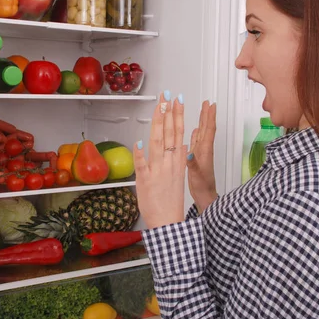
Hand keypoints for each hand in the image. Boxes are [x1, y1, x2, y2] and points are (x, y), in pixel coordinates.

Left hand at [133, 91, 186, 228]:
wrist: (168, 221)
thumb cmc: (170, 201)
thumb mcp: (177, 175)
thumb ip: (176, 158)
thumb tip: (180, 143)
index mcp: (177, 161)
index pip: (178, 133)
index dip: (177, 116)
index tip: (176, 101)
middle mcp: (169, 163)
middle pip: (169, 133)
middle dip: (168, 113)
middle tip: (167, 96)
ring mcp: (158, 171)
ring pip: (157, 143)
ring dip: (158, 124)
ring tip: (159, 108)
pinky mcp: (146, 181)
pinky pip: (142, 165)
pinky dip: (140, 154)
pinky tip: (139, 141)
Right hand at [187, 100, 217, 213]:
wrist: (205, 196)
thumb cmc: (202, 186)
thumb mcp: (196, 174)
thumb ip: (192, 163)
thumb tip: (189, 153)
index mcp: (205, 151)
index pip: (209, 129)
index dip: (209, 116)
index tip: (210, 105)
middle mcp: (204, 149)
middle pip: (207, 128)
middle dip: (207, 114)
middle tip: (207, 103)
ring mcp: (201, 153)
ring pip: (202, 132)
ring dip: (203, 121)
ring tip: (202, 111)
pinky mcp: (197, 157)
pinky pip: (197, 141)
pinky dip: (196, 133)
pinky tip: (195, 130)